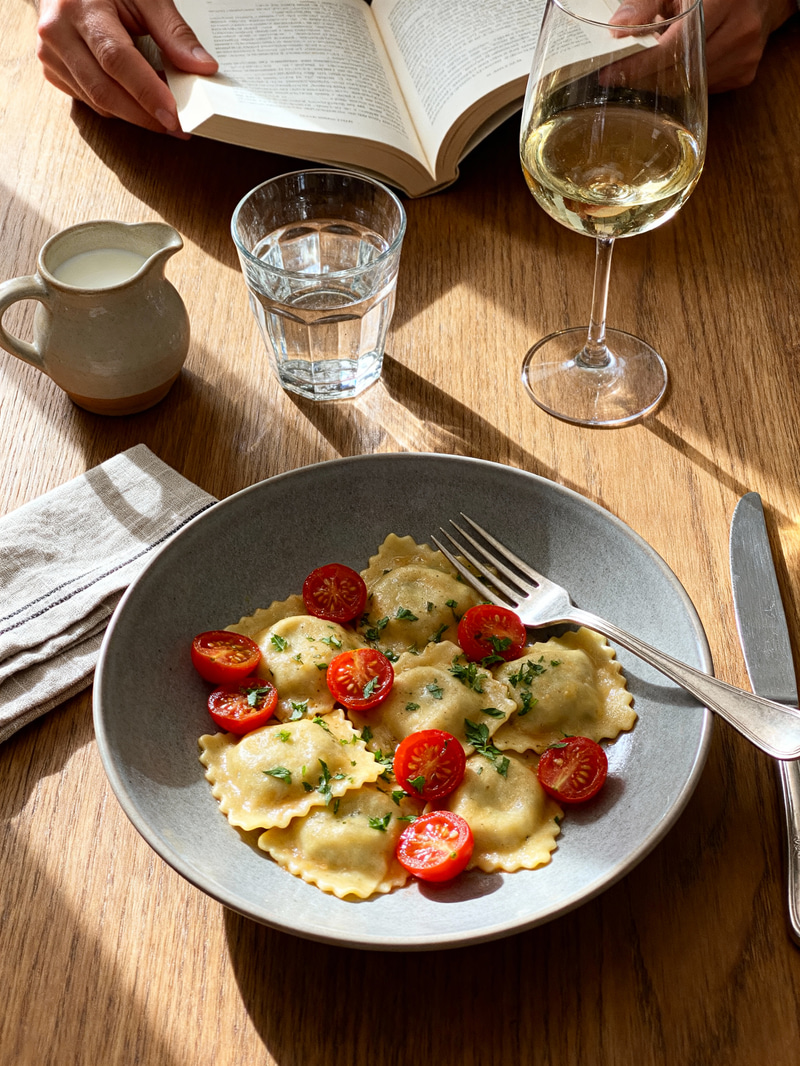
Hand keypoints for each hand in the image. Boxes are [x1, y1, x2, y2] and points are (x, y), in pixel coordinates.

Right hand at [36, 0, 218, 133]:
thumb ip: (174, 31)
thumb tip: (202, 67)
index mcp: (79, 8)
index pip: (116, 60)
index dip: (147, 92)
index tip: (173, 115)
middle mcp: (58, 33)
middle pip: (104, 89)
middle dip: (144, 115)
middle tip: (178, 127)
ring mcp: (51, 55)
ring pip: (97, 102)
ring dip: (135, 115)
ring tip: (165, 115)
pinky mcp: (53, 71)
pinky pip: (90, 101)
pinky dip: (119, 107)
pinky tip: (140, 104)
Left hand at [612, 0, 795, 90]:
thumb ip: (644, 2)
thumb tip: (617, 30)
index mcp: (724, 0)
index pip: (675, 45)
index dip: (641, 63)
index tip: (611, 73)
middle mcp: (741, 29)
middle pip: (681, 70)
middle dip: (646, 76)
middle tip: (618, 75)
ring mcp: (746, 55)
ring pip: (690, 86)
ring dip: (664, 80)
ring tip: (650, 63)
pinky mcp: (745, 73)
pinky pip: (703, 88)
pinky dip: (685, 81)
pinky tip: (680, 64)